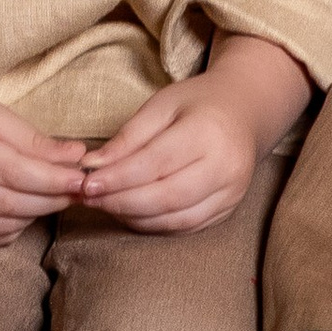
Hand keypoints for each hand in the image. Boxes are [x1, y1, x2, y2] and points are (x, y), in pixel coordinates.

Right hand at [0, 79, 87, 244]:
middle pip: (10, 204)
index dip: (53, 180)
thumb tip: (76, 156)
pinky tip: (22, 211)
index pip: (15, 172)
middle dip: (51, 201)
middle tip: (76, 192)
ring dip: (34, 216)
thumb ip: (31, 138)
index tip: (82, 179)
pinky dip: (11, 229)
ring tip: (51, 198)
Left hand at [81, 40, 303, 233]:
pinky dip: (154, 225)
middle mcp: (226, 167)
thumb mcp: (161, 105)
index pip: (155, 164)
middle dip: (121, 202)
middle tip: (89, 199)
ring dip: (134, 218)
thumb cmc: (198, 103)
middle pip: (166, 197)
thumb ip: (128, 137)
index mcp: (208, 133)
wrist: (245, 113)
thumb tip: (92, 166)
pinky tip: (131, 213)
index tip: (86, 183)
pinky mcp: (228, 210)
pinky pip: (186, 227)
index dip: (118, 178)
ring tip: (105, 206)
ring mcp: (231, 193)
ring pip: (176, 219)